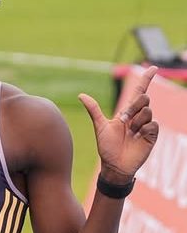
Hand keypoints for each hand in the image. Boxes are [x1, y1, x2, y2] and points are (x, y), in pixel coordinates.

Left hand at [78, 66, 158, 181]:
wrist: (114, 165)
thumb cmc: (107, 147)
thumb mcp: (100, 126)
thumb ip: (93, 110)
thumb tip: (81, 95)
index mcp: (127, 112)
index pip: (138, 92)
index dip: (146, 79)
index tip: (152, 67)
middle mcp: (138, 117)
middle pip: (143, 98)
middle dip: (133, 107)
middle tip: (124, 120)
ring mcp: (146, 125)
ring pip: (147, 111)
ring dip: (136, 120)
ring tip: (130, 131)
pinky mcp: (152, 135)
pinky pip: (153, 124)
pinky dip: (143, 129)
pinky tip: (137, 137)